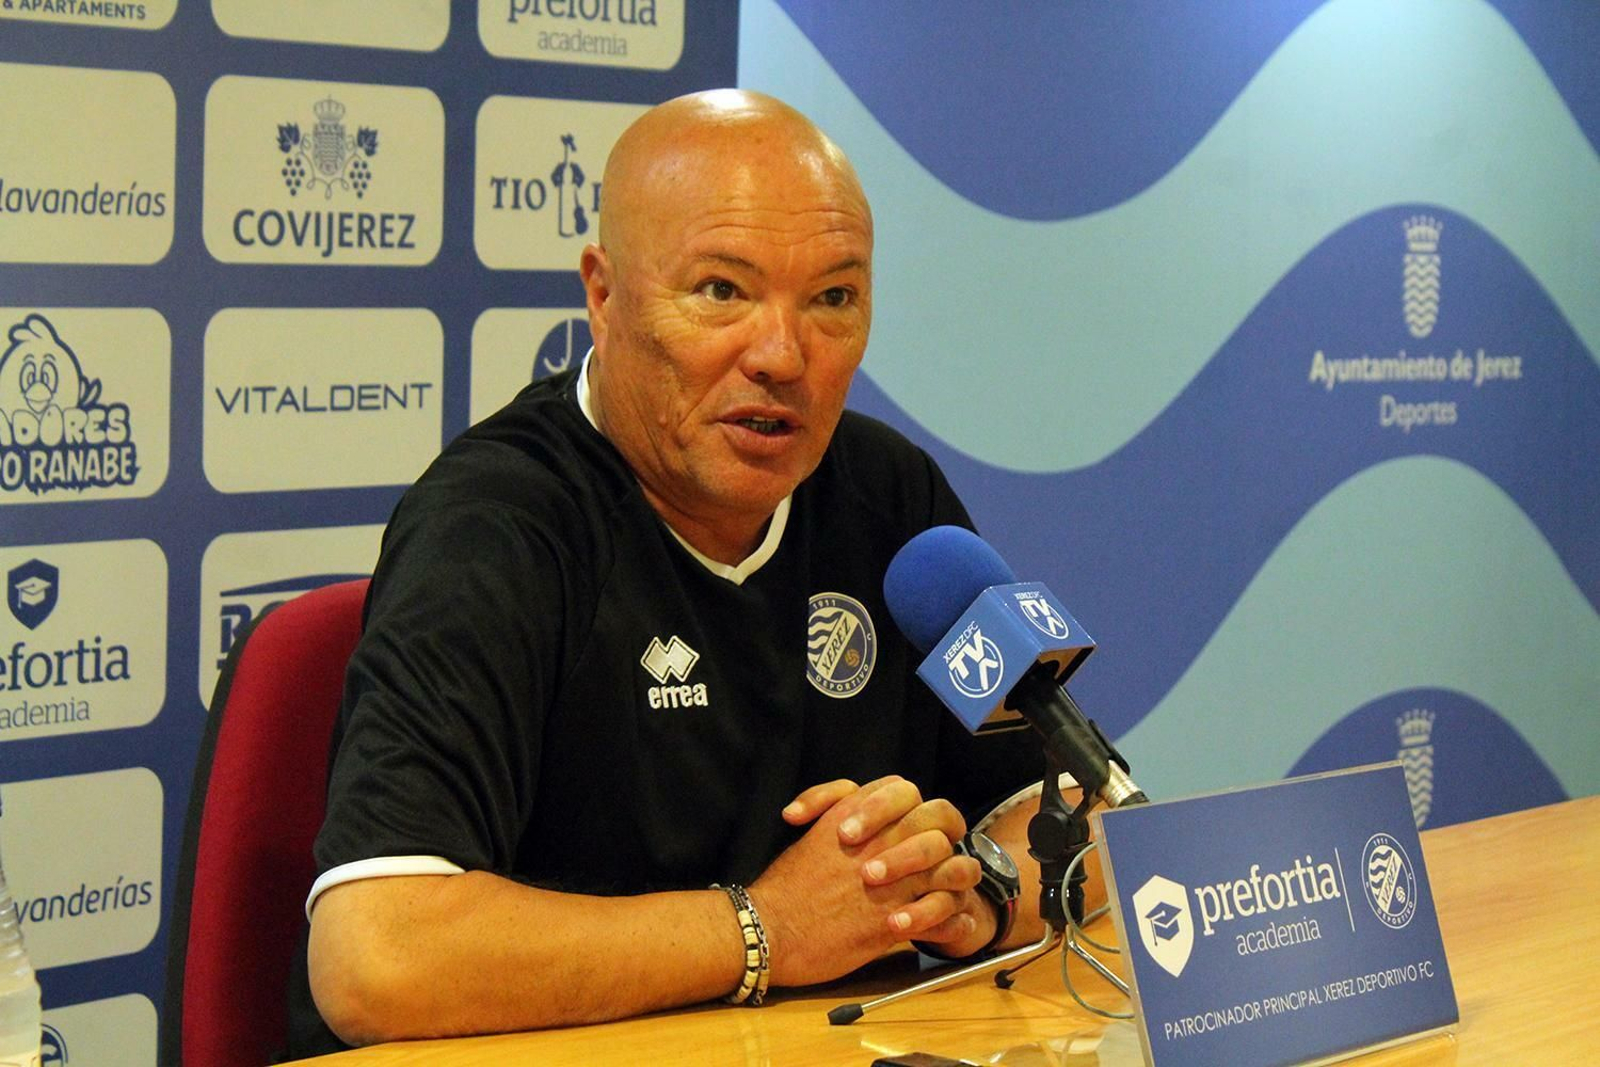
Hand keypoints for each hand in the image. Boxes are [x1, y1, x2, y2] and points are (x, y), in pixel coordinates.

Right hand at [750, 777, 985, 984]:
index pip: (905, 790)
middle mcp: (880, 842)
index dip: (913, 805)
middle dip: (947, 834)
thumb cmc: (785, 885)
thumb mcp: (810, 831)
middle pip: (940, 819)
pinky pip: (946, 918)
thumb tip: (856, 794)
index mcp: (855, 816)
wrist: (771, 931)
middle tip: (941, 853)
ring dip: (958, 877)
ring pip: (955, 867)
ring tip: (950, 889)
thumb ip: (835, 806)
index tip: (910, 825)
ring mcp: (893, 883)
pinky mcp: (895, 923)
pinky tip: (952, 924)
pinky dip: (953, 923)